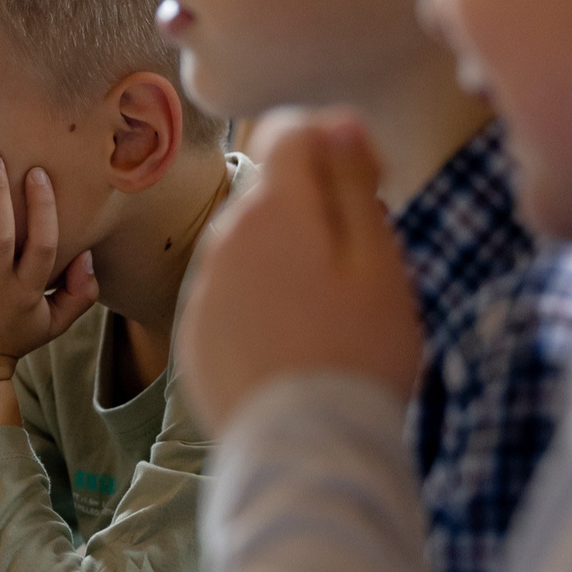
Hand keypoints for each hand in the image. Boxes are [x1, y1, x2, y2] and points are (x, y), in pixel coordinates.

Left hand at [180, 109, 422, 431]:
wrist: (305, 450)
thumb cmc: (358, 353)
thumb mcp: (378, 259)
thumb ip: (352, 182)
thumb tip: (335, 121)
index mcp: (274, 208)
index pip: (289, 130)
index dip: (335, 146)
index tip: (371, 188)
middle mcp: (223, 238)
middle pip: (271, 194)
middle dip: (314, 212)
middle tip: (360, 270)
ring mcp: (203, 290)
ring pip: (250, 247)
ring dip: (287, 260)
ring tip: (330, 319)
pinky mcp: (194, 337)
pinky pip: (232, 297)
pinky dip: (261, 306)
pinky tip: (296, 347)